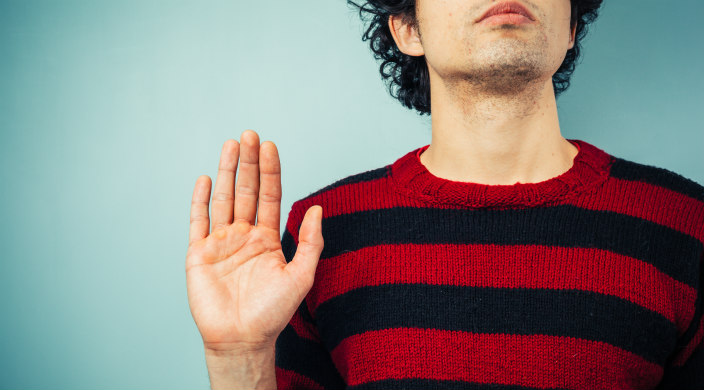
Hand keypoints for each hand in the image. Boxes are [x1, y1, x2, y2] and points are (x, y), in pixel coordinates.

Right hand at [186, 130, 323, 352]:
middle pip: (246, 191)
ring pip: (224, 199)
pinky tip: (206, 179)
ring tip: (231, 145)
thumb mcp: (301, 275)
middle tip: (250, 134)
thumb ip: (310, 241)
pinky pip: (199, 221)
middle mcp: (244, 235)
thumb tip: (316, 208)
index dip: (270, 171)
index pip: (269, 196)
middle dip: (249, 163)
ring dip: (227, 172)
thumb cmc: (272, 312)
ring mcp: (221, 242)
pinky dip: (201, 200)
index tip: (270, 146)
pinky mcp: (199, 253)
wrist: (242, 338)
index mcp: (267, 238)